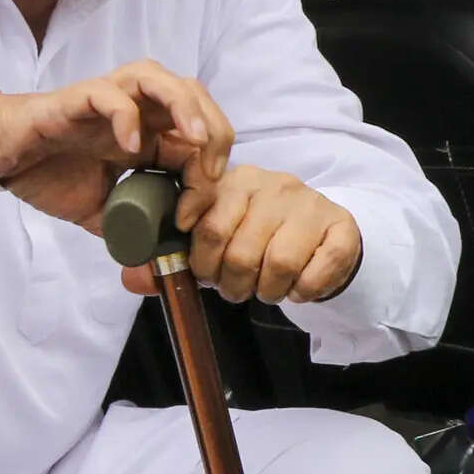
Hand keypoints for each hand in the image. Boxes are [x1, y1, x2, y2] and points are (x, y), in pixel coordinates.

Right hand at [0, 62, 232, 233]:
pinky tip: (130, 146)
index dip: (208, 174)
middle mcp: (136, 108)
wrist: (6, 160)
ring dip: (186, 106)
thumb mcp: (102, 211)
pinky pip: (110, 94)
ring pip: (160, 79)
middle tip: (210, 174)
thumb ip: (131, 227)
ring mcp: (109, 99)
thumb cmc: (51, 174)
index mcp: (148, 132)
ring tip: (195, 139)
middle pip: (195, 96)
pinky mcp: (79, 98)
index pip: (200, 137)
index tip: (192, 215)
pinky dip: (127, 115)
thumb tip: (156, 258)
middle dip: (215, 131)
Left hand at [125, 165, 360, 303]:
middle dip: (231, 284)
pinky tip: (296, 288)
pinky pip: (316, 272)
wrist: (322, 233)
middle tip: (234, 289)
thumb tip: (133, 280)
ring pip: (278, 264)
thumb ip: (174, 258)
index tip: (204, 273)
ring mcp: (310, 205)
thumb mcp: (217, 239)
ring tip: (264, 290)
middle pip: (240, 251)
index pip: (208, 224)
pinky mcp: (340, 228)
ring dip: (266, 292)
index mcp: (236, 182)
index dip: (202, 260)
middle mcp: (274, 186)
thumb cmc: (259, 236)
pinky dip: (302, 291)